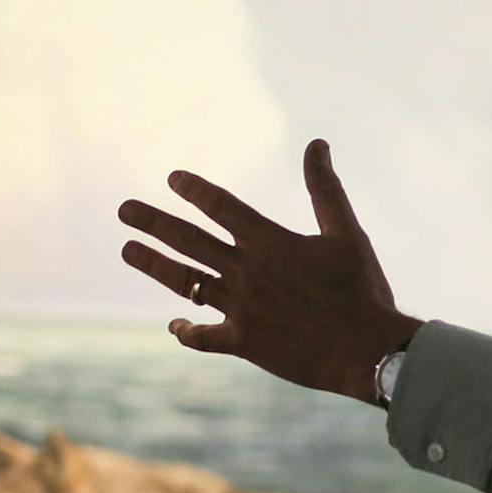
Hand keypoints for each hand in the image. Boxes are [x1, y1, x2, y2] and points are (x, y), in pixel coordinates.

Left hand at [118, 139, 423, 403]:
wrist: (367, 349)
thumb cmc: (362, 289)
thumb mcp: (347, 231)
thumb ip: (324, 188)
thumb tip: (316, 143)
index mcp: (270, 241)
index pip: (220, 207)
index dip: (193, 190)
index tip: (173, 180)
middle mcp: (247, 271)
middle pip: (188, 240)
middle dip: (152, 222)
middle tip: (124, 211)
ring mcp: (241, 308)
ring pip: (185, 282)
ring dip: (154, 265)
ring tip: (128, 251)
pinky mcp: (245, 342)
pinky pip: (204, 336)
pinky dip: (187, 331)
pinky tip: (175, 326)